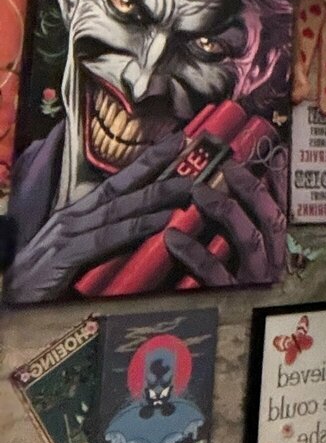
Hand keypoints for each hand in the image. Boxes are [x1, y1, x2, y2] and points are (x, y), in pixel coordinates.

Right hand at [4, 132, 191, 301]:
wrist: (5, 299)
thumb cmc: (40, 280)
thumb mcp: (75, 255)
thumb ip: (103, 240)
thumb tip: (140, 229)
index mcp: (75, 215)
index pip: (116, 182)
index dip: (145, 162)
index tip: (174, 143)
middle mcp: (72, 218)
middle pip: (122, 189)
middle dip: (157, 169)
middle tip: (190, 151)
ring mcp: (67, 236)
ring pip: (119, 210)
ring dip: (155, 196)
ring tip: (188, 186)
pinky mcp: (64, 257)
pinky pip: (107, 239)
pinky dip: (135, 228)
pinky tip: (161, 222)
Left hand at [164, 156, 286, 287]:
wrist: (240, 352)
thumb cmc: (240, 299)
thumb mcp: (249, 266)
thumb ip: (246, 236)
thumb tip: (231, 201)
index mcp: (278, 252)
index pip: (283, 209)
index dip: (281, 181)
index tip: (274, 153)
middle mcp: (272, 263)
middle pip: (270, 218)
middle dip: (252, 188)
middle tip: (228, 165)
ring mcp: (254, 281)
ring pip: (248, 238)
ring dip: (225, 210)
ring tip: (197, 191)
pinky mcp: (230, 298)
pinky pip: (213, 272)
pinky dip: (193, 252)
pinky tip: (172, 237)